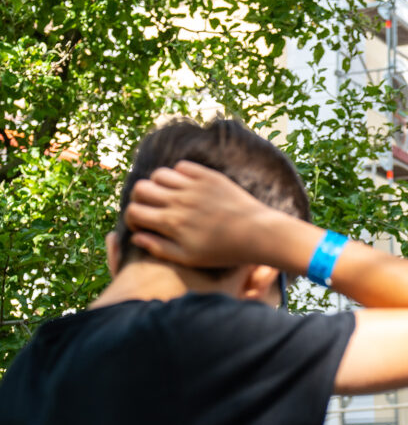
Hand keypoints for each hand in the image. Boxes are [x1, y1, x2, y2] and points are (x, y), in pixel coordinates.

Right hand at [124, 160, 279, 267]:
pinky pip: (182, 166)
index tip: (143, 224)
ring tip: (169, 196)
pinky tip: (186, 187)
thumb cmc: (224, 252)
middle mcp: (179, 201)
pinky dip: (178, 174)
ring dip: (158, 185)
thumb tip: (136, 236)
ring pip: (159, 174)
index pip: (133, 211)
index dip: (133, 219)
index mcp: (172, 223)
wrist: (259, 234)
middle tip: (152, 208)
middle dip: (140, 199)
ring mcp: (194, 186)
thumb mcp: (190, 258)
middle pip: (140, 188)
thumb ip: (160, 248)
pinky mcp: (210, 177)